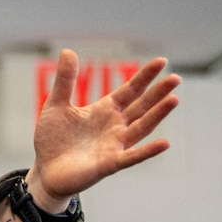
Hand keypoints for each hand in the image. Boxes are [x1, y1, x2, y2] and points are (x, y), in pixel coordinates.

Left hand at [29, 50, 180, 207]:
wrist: (45, 171)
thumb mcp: (56, 106)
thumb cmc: (52, 140)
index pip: (130, 90)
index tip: (161, 61)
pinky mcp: (109, 164)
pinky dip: (147, 151)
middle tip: (176, 78)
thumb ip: (65, 81)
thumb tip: (67, 51)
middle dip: (158, 93)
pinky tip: (165, 143)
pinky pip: (131, 157)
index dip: (145, 76)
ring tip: (174, 99)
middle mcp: (115, 126)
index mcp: (105, 110)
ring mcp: (114, 145)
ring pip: (141, 128)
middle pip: (141, 106)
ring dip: (157, 115)